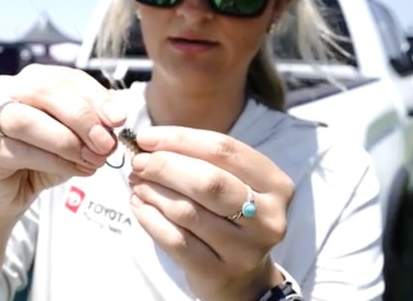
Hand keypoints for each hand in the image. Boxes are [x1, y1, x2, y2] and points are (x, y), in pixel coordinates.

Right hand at [0, 64, 125, 223]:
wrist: (10, 194)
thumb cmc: (42, 158)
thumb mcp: (76, 136)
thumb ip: (92, 123)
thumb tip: (114, 120)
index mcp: (33, 78)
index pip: (68, 78)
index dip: (97, 97)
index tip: (119, 119)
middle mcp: (6, 89)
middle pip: (48, 92)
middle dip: (84, 118)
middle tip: (106, 143)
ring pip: (30, 121)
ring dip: (68, 141)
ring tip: (93, 159)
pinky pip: (22, 152)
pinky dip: (55, 161)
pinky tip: (76, 169)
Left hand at [128, 126, 293, 300]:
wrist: (243, 275)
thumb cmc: (229, 214)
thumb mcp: (230, 180)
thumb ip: (198, 157)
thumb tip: (148, 142)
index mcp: (275, 184)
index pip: (223, 149)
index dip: (179, 139)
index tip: (146, 137)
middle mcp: (266, 218)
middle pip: (208, 181)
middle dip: (164, 166)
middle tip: (139, 162)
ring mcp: (244, 250)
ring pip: (186, 211)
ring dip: (152, 191)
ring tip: (137, 183)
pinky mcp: (218, 273)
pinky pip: (174, 240)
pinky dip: (149, 218)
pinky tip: (139, 206)